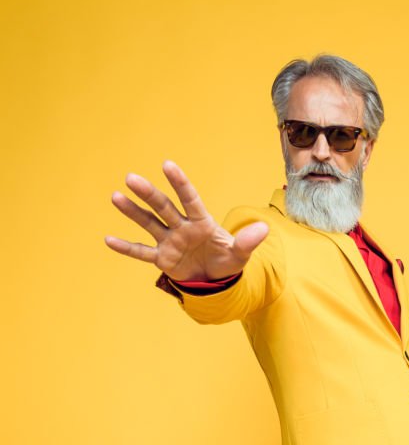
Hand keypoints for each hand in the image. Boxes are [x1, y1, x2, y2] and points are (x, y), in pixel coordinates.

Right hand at [104, 160, 268, 281]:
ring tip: (115, 196)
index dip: (179, 183)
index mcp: (202, 222)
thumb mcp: (240, 254)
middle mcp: (182, 227)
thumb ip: (247, 242)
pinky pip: (142, 252)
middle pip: (164, 207)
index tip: (167, 165)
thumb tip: (264, 228)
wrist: (216, 279)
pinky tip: (108, 239)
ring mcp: (170, 241)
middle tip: (131, 178)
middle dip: (148, 194)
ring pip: (149, 224)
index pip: (189, 199)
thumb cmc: (227, 261)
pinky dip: (126, 248)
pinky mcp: (162, 258)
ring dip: (133, 212)